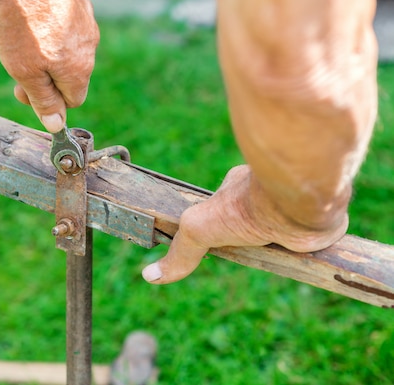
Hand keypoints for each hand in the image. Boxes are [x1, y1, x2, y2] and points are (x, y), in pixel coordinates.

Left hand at [0, 0, 98, 132]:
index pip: (73, 101)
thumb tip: (57, 126)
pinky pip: (69, 29)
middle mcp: (91, 48)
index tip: (25, 91)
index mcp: (79, 70)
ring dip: (49, 54)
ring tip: (24, 39)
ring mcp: (87, 24)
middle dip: (47, 77)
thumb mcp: (25, 73)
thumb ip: (43, 101)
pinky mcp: (80, 4)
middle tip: (18, 68)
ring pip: (70, 52)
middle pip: (71, 76)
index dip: (49, 102)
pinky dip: (53, 31)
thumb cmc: (20, 26)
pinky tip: (34, 21)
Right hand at [142, 165, 349, 283]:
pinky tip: (309, 262)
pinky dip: (310, 253)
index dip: (225, 230)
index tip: (224, 248)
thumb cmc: (246, 207)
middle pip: (256, 223)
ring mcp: (293, 210)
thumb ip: (180, 252)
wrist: (298, 204)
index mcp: (238, 192)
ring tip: (281, 262)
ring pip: (286, 233)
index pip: (228, 213)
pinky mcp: (318, 223)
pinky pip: (314, 240)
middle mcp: (266, 198)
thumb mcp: (199, 229)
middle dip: (254, 240)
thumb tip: (150, 276)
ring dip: (284, 247)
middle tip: (251, 256)